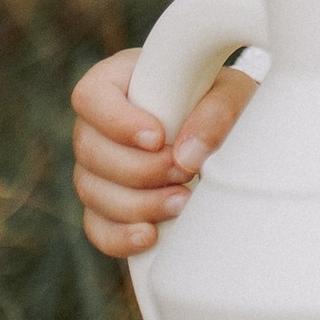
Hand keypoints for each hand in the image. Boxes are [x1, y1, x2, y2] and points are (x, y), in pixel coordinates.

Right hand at [72, 46, 254, 259]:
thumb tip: (188, 156)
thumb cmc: (220, 100)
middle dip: (139, 169)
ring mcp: (96, 167)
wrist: (228, 131)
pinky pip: (97, 226)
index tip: (157, 138)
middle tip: (184, 172)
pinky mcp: (106, 204)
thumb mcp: (230, 92)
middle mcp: (97, 125)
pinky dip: (119, 237)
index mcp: (117, 83)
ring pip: (91, 191)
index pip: (89, 96)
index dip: (116, 122)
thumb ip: (215, 112)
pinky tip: (150, 236)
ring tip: (182, 202)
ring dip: (137, 203)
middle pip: (89, 151)